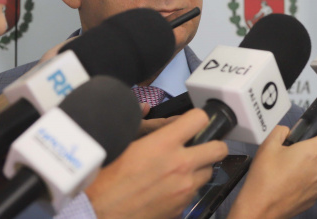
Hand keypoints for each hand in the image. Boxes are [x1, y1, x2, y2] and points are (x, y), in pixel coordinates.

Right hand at [85, 109, 227, 218]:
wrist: (97, 214)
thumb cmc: (103, 180)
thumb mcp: (121, 144)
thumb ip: (141, 126)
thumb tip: (144, 108)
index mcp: (164, 144)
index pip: (199, 119)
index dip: (198, 118)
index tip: (193, 123)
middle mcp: (180, 165)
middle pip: (219, 148)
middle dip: (212, 145)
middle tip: (200, 146)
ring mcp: (184, 188)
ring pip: (209, 172)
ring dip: (200, 168)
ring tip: (183, 169)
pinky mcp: (182, 207)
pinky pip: (195, 192)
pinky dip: (188, 188)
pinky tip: (171, 188)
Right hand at [227, 115, 316, 218]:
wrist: (259, 208)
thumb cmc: (264, 176)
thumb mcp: (268, 145)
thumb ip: (282, 132)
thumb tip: (289, 133)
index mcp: (313, 152)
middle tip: (306, 143)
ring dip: (315, 161)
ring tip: (293, 164)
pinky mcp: (314, 198)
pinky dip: (310, 176)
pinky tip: (292, 179)